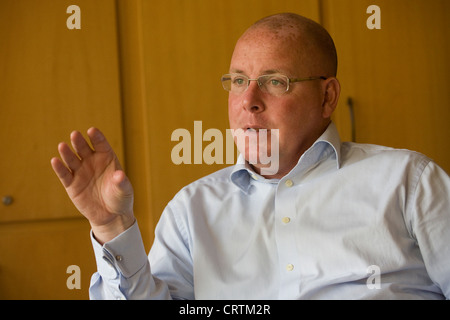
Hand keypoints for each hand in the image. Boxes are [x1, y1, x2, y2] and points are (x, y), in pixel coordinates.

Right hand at [51, 128, 134, 243]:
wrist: (111, 215)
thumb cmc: (120, 198)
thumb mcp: (124, 191)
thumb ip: (122, 182)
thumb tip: (120, 175)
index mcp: (107, 158)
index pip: (101, 145)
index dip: (97, 138)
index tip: (92, 131)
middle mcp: (92, 162)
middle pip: (84, 149)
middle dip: (79, 142)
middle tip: (75, 135)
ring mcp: (81, 172)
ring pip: (72, 159)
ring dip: (67, 153)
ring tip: (62, 146)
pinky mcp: (72, 184)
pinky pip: (64, 174)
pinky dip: (59, 168)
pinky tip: (55, 161)